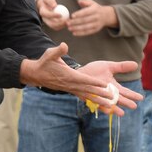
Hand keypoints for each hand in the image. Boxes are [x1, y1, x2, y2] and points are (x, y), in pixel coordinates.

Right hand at [19, 44, 140, 115]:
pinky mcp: (72, 90)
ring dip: (100, 101)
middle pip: (89, 90)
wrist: (37, 75)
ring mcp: (71, 89)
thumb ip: (58, 50)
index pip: (84, 80)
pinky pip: (84, 97)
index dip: (95, 82)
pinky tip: (101, 106)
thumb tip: (64, 45)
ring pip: (88, 96)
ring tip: (111, 106)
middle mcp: (71, 85)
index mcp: (68, 76)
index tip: (106, 85)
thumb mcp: (50, 54)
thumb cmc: (45, 63)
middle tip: (114, 98)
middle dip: (101, 94)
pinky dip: (93, 102)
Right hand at [36, 0, 68, 29]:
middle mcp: (44, 19)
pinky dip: (62, 26)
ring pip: (54, 27)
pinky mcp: (51, 24)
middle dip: (59, 24)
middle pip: (51, 24)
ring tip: (67, 21)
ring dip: (61, 26)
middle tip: (65, 20)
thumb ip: (50, 1)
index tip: (60, 15)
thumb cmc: (46, 1)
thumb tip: (54, 6)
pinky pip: (57, 27)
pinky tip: (67, 22)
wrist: (44, 5)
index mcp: (42, 12)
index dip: (53, 16)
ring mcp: (47, 22)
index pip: (47, 15)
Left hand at [67, 0, 116, 36]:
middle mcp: (96, 17)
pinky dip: (80, 33)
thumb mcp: (92, 3)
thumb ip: (85, 2)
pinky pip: (87, 32)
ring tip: (69, 28)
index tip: (72, 16)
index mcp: (94, 10)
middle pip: (84, 20)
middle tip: (67, 23)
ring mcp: (96, 24)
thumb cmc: (96, 8)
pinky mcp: (95, 30)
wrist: (107, 16)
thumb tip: (79, 1)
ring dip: (76, 28)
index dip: (79, 14)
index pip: (86, 12)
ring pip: (85, 27)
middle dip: (75, 22)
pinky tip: (74, 33)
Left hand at [75, 60, 142, 113]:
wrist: (79, 73)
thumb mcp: (109, 66)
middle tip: (134, 106)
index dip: (132, 95)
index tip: (141, 98)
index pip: (125, 92)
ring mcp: (100, 97)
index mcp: (113, 86)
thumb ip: (121, 67)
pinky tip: (107, 110)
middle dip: (126, 102)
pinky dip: (102, 108)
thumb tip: (136, 64)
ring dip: (115, 108)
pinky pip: (97, 104)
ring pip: (109, 104)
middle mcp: (108, 93)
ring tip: (122, 113)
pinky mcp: (91, 98)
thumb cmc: (94, 70)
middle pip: (119, 99)